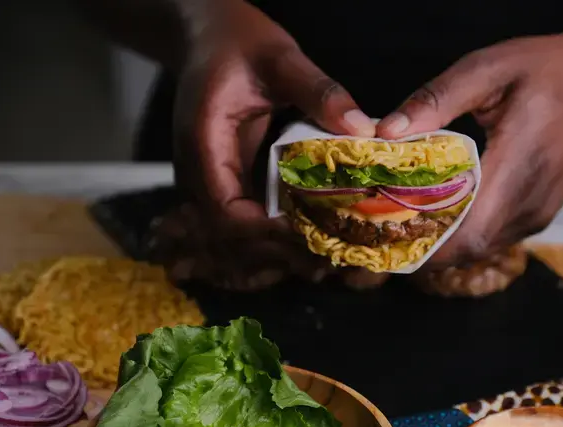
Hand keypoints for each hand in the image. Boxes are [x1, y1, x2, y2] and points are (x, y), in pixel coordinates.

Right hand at [172, 2, 374, 278]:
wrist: (206, 35)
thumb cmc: (236, 41)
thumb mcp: (280, 58)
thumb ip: (318, 91)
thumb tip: (362, 128)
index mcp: (204, 142)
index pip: (224, 208)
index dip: (264, 230)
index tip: (310, 231)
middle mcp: (200, 168)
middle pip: (231, 230)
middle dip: (277, 246)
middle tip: (329, 254)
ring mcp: (212, 176)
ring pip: (239, 229)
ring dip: (278, 245)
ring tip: (326, 255)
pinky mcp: (228, 177)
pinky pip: (248, 213)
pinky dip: (277, 228)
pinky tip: (314, 232)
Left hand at [376, 28, 562, 266]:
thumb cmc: (549, 69)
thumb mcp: (488, 68)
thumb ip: (436, 100)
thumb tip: (386, 133)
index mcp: (518, 166)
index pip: (467, 233)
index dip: (423, 247)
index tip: (381, 239)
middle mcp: (530, 202)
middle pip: (467, 250)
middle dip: (421, 247)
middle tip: (378, 229)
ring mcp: (538, 214)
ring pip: (479, 249)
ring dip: (440, 244)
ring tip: (398, 222)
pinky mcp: (539, 214)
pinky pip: (493, 238)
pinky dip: (460, 235)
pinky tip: (435, 214)